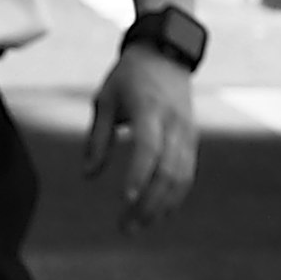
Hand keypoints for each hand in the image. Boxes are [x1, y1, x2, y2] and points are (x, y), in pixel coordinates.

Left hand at [82, 43, 198, 228]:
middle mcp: (174, 123)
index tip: (124, 201)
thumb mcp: (105, 100)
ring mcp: (187, 131)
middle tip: (125, 227)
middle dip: (147, 203)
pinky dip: (174, 196)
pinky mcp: (192, 138)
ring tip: (137, 226)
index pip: (149, 147)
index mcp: (151, 109)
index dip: (138, 175)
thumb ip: (98, 138)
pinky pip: (187, 173)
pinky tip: (157, 212)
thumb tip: (88, 176)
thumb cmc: (129, 77)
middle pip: (168, 170)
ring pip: (181, 176)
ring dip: (160, 206)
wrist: (167, 52)